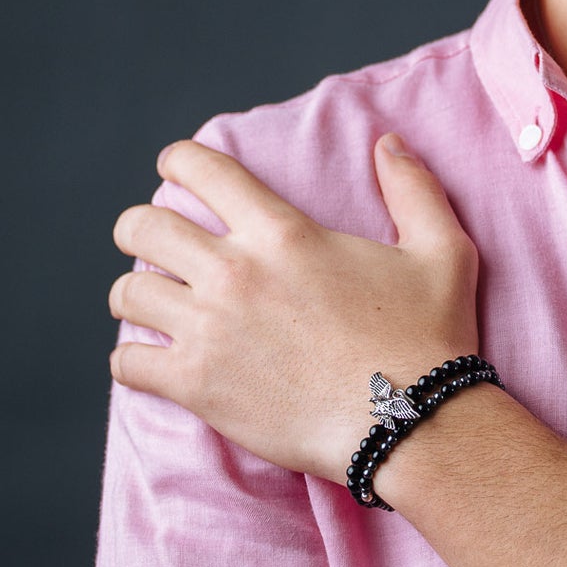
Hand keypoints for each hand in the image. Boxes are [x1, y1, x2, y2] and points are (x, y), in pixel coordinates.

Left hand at [108, 132, 479, 482]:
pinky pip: (127, 363)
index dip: (177, 161)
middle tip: (149, 242)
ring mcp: (210, 330)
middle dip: (138, 229)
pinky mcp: (198, 386)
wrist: (412, 424)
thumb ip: (413, 188)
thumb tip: (389, 143)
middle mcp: (234, 272)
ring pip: (128, 293)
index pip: (200, 169)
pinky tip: (148, 361)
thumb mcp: (440, 250)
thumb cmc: (428, 338)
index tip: (172, 169)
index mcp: (281, 232)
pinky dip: (130, 360)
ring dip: (135, 294)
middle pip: (143, 228)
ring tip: (151, 302)